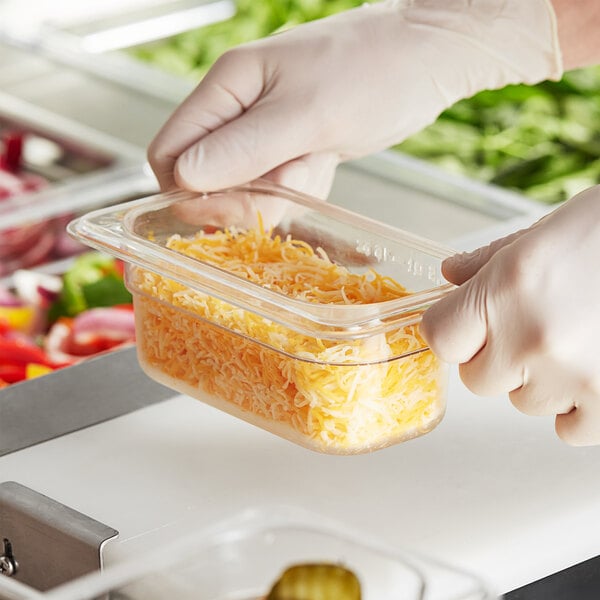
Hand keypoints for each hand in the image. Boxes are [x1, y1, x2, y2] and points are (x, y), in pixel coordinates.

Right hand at [148, 0, 560, 196]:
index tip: (222, 210)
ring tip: (314, 162)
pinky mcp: (294, 147)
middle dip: (241, 196)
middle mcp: (240, 110)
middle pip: (206, 176)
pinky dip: (302, 187)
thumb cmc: (373, 73)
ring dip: (279, 193)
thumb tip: (184, 179)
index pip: (171, 149)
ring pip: (246, 188)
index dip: (185, 189)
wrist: (427, 61)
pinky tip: (324, 162)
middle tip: (283, 187)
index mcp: (228, 88)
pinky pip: (281, 186)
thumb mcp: (306, 114)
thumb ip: (243, 148)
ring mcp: (268, 131)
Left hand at [421, 185, 599, 445]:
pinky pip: (569, 429)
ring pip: (522, 403)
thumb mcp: (545, 231)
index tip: (467, 326)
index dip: (452, 331)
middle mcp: (531, 339)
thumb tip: (450, 275)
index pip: (439, 336)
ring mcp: (572, 378)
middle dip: (496, 358)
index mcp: (506, 289)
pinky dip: (578, 409)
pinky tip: (594, 371)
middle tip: (531, 328)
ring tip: (576, 342)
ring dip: (539, 382)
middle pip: (477, 378)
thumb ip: (488, 261)